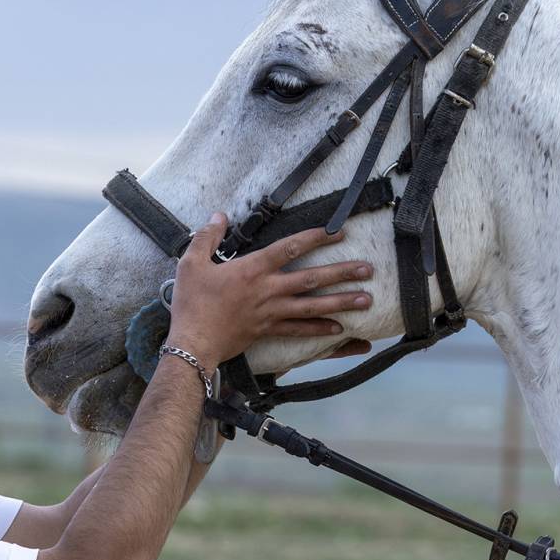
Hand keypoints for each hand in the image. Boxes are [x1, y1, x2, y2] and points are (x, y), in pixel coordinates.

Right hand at [167, 214, 372, 368]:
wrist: (192, 342)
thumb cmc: (191, 303)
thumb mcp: (191, 263)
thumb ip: (207, 237)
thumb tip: (219, 216)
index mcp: (252, 268)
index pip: (289, 248)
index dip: (316, 237)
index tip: (338, 232)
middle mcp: (267, 289)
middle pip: (311, 279)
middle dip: (342, 273)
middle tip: (368, 269)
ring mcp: (271, 312)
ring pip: (313, 306)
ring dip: (341, 302)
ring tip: (366, 300)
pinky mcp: (268, 331)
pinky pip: (299, 330)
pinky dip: (320, 330)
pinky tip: (339, 329)